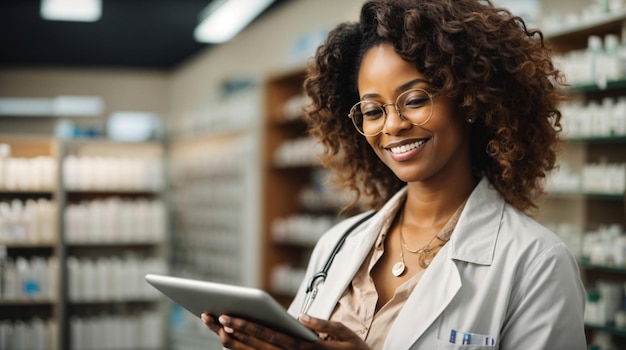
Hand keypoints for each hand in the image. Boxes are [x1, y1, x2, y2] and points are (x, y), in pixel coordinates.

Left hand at [201, 312, 369, 348]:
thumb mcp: (346, 334)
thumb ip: (323, 324)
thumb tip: (301, 316)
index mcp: (308, 348)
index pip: (271, 336)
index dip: (248, 326)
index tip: (229, 317)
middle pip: (258, 347)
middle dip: (235, 332)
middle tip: (215, 319)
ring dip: (236, 345)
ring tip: (219, 331)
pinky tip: (236, 346)